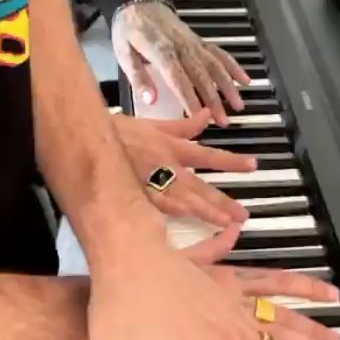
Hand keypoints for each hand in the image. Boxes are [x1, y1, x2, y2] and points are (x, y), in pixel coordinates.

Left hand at [112, 0, 250, 126]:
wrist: (139, 2)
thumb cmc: (128, 31)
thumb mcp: (124, 54)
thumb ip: (138, 77)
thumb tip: (151, 100)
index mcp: (161, 51)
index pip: (178, 79)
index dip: (189, 98)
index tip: (198, 117)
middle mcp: (182, 47)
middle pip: (202, 76)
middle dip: (214, 100)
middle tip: (223, 121)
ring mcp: (194, 43)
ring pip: (215, 65)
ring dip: (229, 86)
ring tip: (238, 105)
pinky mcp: (200, 40)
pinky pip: (220, 53)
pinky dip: (234, 66)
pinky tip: (245, 80)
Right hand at [113, 107, 256, 225]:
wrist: (86, 137)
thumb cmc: (119, 132)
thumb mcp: (153, 125)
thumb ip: (182, 126)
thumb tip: (207, 116)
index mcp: (171, 147)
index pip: (207, 155)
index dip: (230, 161)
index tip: (252, 166)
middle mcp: (165, 165)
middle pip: (199, 185)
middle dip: (222, 200)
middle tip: (243, 214)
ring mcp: (149, 182)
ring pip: (182, 199)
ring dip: (204, 211)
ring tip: (225, 223)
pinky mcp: (133, 194)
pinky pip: (155, 205)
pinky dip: (171, 212)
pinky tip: (185, 219)